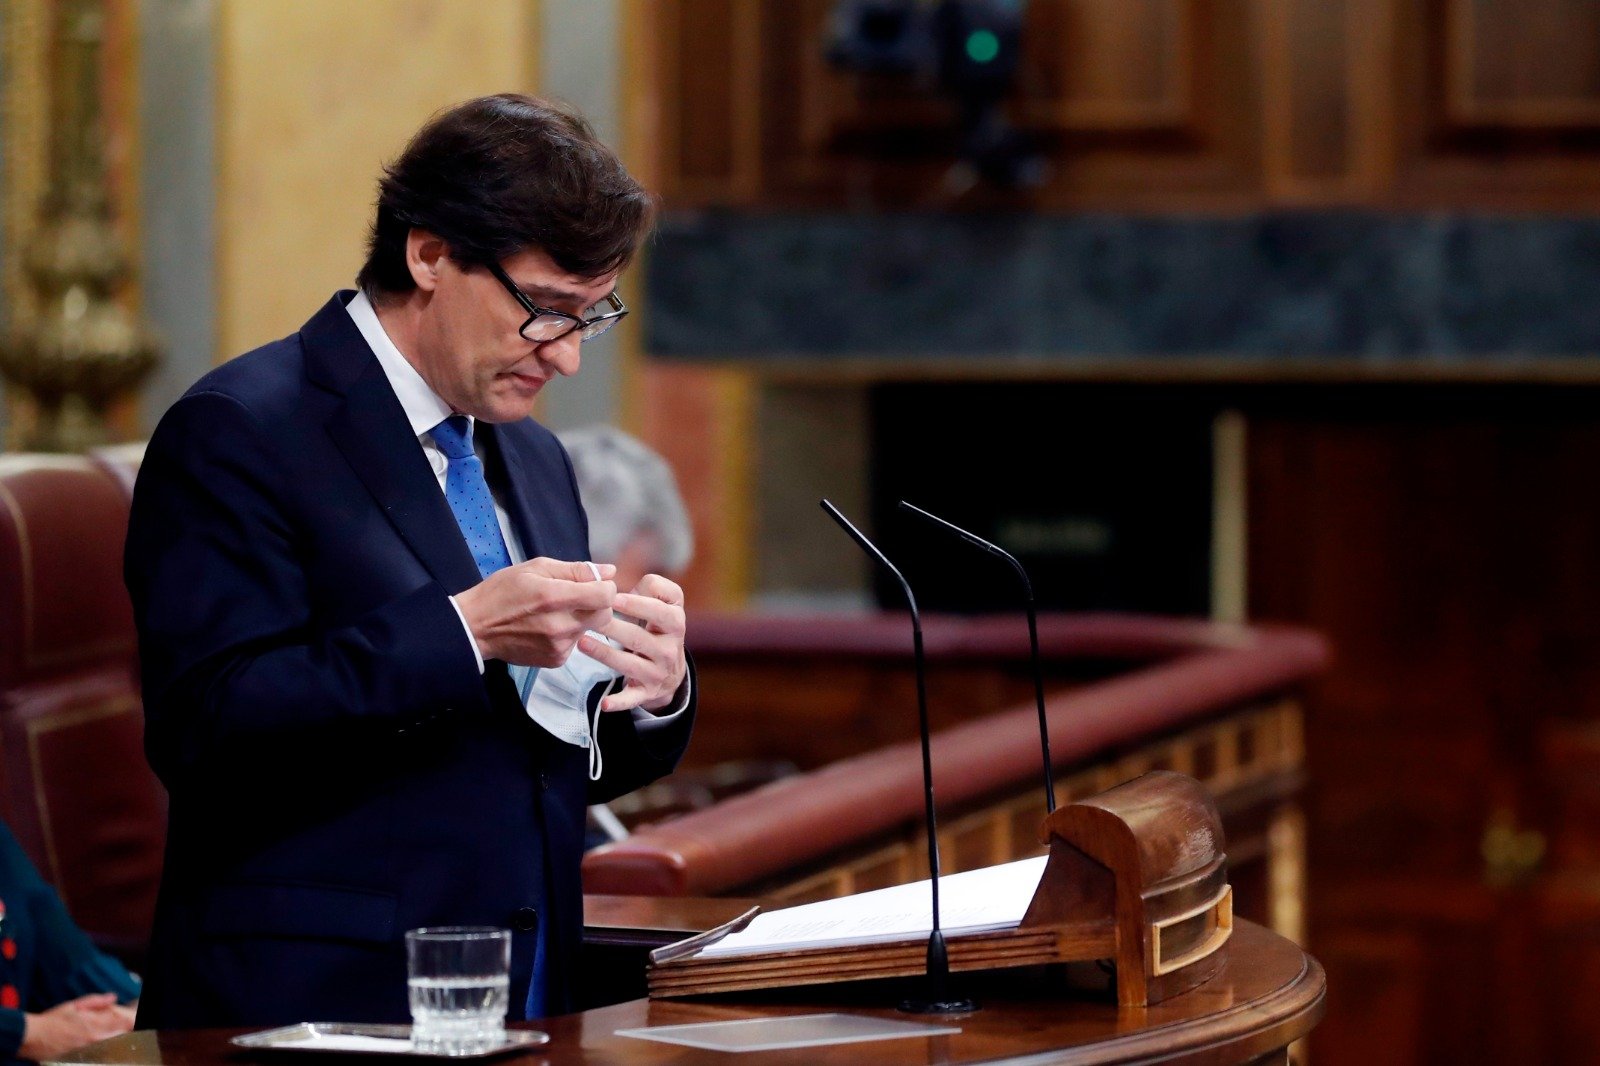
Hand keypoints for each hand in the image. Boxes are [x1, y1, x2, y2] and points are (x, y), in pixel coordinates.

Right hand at [20, 994, 135, 1059]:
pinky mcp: (81, 1058)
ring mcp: (89, 1050)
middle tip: (126, 1025)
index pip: (124, 1021)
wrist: (33, 1037)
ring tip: (110, 1034)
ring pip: (112, 1046)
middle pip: (122, 1036)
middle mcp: (94, 1037)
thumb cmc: (53, 1020)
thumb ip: (96, 1001)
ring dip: (116, 1039)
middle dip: (126, 1030)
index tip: (135, 1016)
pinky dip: (103, 1049)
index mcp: (95, 1022)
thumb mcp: (74, 1005)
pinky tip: (100, 1045)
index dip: (132, 1018)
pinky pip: (99, 1054)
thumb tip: (113, 998)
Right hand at [455, 558, 615, 666]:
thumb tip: (609, 571)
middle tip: (577, 596)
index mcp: (554, 598)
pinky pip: (576, 643)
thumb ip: (575, 570)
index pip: (605, 596)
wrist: (476, 628)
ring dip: (582, 618)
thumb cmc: (502, 592)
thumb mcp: (536, 568)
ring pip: (591, 629)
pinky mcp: (556, 660)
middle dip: (598, 603)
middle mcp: (560, 626)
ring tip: (555, 612)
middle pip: (605, 615)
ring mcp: (559, 647)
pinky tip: (548, 627)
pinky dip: (569, 633)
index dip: (605, 587)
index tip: (594, 583)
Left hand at [581, 574, 687, 712]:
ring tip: (581, 643)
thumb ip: (653, 588)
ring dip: (605, 654)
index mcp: (675, 623)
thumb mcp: (667, 603)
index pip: (661, 611)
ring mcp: (658, 672)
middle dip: (614, 627)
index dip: (638, 604)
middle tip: (589, 618)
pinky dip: (619, 702)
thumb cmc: (660, 625)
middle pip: (639, 638)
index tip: (614, 598)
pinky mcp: (647, 692)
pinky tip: (604, 704)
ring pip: (630, 664)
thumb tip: (630, 585)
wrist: (671, 668)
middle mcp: (670, 649)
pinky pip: (632, 698)